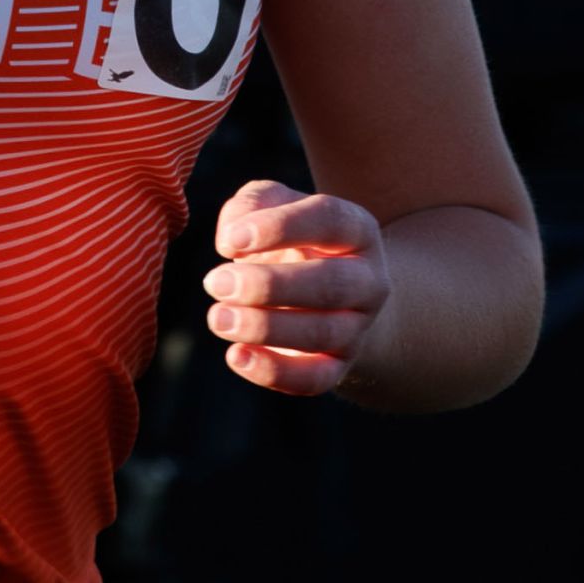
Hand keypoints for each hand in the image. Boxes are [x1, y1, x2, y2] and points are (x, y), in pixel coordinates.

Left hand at [202, 178, 387, 397]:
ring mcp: (357, 327)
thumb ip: (252, 204)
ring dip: (264, 327)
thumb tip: (231, 239)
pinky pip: (315, 378)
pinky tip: (236, 355)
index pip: (328, 219)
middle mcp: (367, 279)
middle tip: (215, 282)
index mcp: (356, 229)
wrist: (334, 298)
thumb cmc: (293, 240)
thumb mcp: (276, 206)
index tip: (228, 242)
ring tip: (218, 317)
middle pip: (330, 283)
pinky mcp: (338, 366)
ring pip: (321, 333)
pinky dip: (275, 372)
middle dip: (268, 285)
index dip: (279, 228)